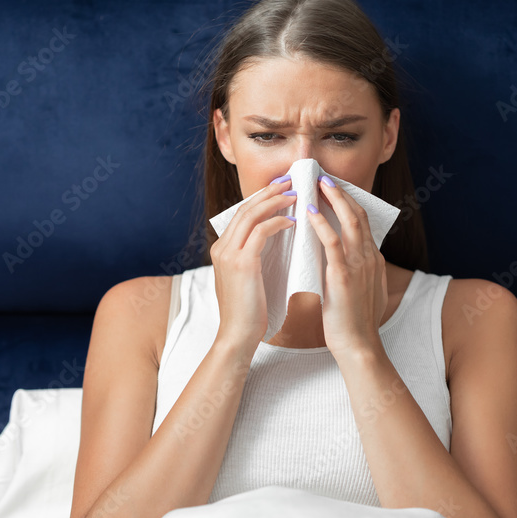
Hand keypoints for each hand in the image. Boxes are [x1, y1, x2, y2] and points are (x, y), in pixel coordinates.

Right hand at [208, 176, 296, 352]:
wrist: (238, 336)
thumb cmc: (250, 312)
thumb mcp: (249, 278)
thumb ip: (255, 257)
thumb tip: (276, 239)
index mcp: (222, 250)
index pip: (242, 214)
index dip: (261, 199)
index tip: (280, 188)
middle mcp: (222, 247)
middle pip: (245, 208)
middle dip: (268, 192)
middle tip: (289, 181)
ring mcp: (229, 254)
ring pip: (251, 215)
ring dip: (274, 202)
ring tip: (294, 194)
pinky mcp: (242, 263)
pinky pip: (261, 232)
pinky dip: (277, 222)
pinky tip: (293, 222)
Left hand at [304, 174, 388, 360]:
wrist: (359, 346)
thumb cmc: (353, 322)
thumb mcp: (357, 290)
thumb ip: (351, 270)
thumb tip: (335, 257)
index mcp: (372, 260)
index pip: (361, 222)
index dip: (347, 203)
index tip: (332, 190)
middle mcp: (369, 258)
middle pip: (357, 215)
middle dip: (341, 193)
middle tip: (323, 177)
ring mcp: (359, 265)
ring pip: (348, 222)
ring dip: (333, 199)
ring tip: (317, 184)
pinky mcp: (344, 276)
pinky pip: (332, 242)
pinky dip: (321, 223)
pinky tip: (310, 212)